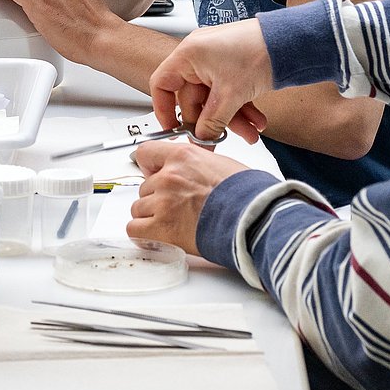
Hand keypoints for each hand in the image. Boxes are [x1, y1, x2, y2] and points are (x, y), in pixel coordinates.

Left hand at [126, 141, 251, 255]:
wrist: (254, 220)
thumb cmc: (248, 196)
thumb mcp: (221, 165)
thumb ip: (196, 165)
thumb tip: (189, 172)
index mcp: (183, 157)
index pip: (146, 153)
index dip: (148, 166)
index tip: (152, 173)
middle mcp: (169, 177)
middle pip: (144, 186)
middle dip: (157, 197)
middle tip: (178, 207)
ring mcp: (162, 203)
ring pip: (138, 208)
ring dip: (152, 217)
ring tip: (176, 223)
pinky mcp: (161, 228)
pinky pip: (135, 230)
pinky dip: (144, 235)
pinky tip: (160, 236)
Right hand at [148, 20, 274, 145]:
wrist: (292, 41)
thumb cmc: (260, 51)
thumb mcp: (231, 95)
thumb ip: (212, 121)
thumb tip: (201, 137)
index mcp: (188, 55)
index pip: (162, 84)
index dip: (164, 109)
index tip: (173, 129)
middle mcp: (198, 56)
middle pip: (193, 98)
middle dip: (211, 121)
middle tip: (218, 140)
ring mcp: (216, 61)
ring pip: (215, 98)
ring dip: (231, 119)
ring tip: (249, 132)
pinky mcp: (233, 66)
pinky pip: (229, 93)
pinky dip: (240, 109)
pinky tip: (256, 122)